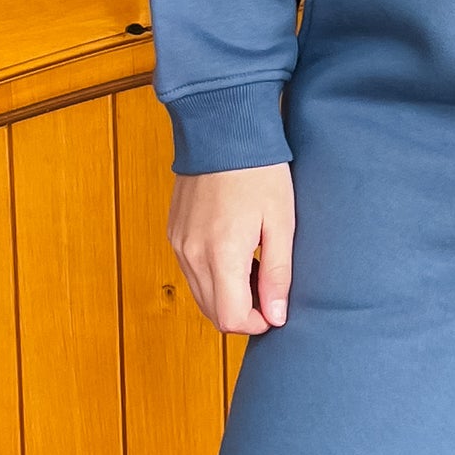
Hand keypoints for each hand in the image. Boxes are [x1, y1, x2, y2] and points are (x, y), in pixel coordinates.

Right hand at [169, 162, 295, 334]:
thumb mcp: (281, 223)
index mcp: (221, 255)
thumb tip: (276, 317)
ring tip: (254, 267)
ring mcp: (178, 244)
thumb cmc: (259, 172)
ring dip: (227, 295)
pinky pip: (191, 272)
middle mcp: (192, 255)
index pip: (231, 319)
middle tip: (268, 288)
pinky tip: (235, 253)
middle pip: (213, 313)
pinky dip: (212, 276)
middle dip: (243, 312)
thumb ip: (277, 274)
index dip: (256, 324)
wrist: (223, 130)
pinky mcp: (173, 233)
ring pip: (200, 295)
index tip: (275, 310)